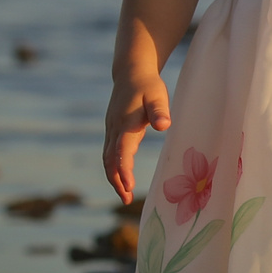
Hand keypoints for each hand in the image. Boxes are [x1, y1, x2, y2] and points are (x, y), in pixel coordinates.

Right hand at [103, 72, 170, 200]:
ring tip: (125, 195)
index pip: (122, 151)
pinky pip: (109, 154)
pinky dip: (113, 168)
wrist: (130, 73)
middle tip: (126, 199)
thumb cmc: (148, 85)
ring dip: (114, 177)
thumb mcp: (157, 95)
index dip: (124, 169)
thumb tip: (163, 125)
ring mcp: (111, 130)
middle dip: (116, 180)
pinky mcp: (113, 131)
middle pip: (110, 160)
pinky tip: (122, 178)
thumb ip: (159, 111)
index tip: (129, 186)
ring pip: (107, 159)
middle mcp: (114, 129)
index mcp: (125, 123)